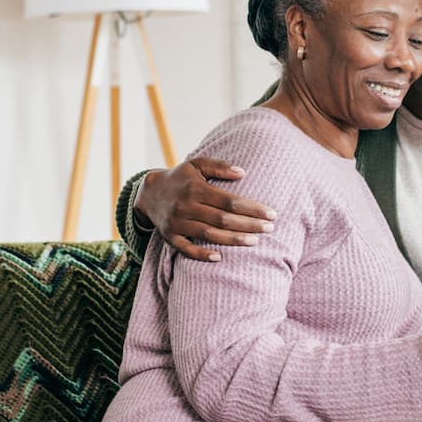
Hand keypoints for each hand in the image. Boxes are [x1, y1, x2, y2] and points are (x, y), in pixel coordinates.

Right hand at [135, 157, 277, 261]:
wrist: (149, 192)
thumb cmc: (181, 177)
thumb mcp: (197, 164)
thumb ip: (219, 166)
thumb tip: (243, 172)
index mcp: (195, 188)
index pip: (229, 201)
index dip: (252, 208)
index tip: (271, 213)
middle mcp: (186, 206)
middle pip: (223, 219)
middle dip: (248, 225)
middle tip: (270, 228)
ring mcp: (177, 223)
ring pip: (209, 235)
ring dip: (233, 240)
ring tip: (255, 242)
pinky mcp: (170, 236)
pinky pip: (186, 249)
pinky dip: (202, 254)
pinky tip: (220, 257)